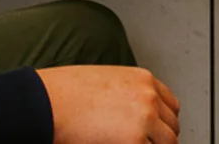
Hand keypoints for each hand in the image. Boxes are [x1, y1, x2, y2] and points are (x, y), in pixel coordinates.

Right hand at [39, 65, 180, 143]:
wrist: (47, 101)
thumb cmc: (64, 93)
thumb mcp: (105, 82)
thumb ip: (127, 96)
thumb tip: (132, 117)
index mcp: (143, 80)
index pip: (170, 106)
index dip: (162, 123)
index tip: (156, 133)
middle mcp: (149, 97)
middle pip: (171, 127)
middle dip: (159, 138)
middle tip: (143, 142)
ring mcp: (145, 119)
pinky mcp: (135, 141)